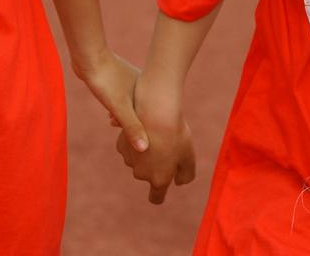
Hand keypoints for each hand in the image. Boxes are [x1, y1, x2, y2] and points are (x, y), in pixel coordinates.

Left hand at [74, 50, 150, 154]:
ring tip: (116, 128)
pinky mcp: (116, 80)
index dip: (148, 130)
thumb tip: (144, 149)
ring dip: (126, 118)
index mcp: (147, 90)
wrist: (89, 56)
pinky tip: (110, 117)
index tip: (143, 144)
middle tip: (127, 141)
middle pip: (143, 111)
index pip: (152, 116)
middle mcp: (141, 85)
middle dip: (137, 125)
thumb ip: (132, 127)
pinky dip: (118, 109)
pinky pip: (122, 100)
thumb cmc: (105, 80)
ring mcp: (129, 81)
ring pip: (132, 105)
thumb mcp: (119, 108)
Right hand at [115, 74, 196, 203]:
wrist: (156, 111)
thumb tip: (178, 182)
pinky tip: (143, 129)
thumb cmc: (176, 134)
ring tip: (155, 135)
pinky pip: (130, 148)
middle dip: (154, 166)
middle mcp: (141, 174)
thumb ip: (186, 175)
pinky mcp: (121, 146)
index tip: (162, 187)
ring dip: (144, 153)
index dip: (159, 194)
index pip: (156, 198)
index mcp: (159, 180)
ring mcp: (130, 161)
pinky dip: (135, 141)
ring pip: (138, 161)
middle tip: (165, 146)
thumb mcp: (188, 155)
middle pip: (147, 175)